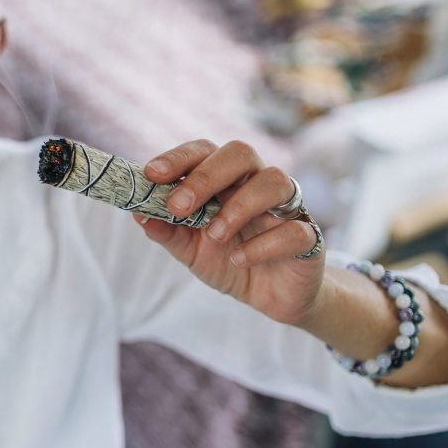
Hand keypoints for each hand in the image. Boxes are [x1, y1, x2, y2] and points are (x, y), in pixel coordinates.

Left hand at [132, 139, 324, 325]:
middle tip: (179, 206)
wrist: (271, 297)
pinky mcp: (309, 238)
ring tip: (215, 234)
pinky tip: (239, 258)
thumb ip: (168, 231)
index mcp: (226, 179)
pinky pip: (296, 230)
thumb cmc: (229, 260)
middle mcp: (257, 183)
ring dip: (238, 206)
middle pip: (240, 153)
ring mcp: (287, 207)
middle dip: (206, 176)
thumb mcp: (190, 250)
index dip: (178, 158)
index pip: (204, 151)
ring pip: (275, 181)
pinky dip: (264, 244)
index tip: (151, 174)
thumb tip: (138, 213)